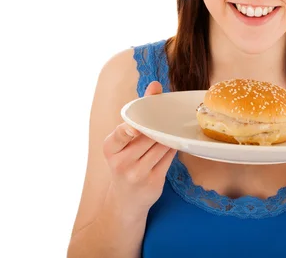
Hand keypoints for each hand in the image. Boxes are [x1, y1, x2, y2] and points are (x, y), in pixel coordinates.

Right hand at [102, 81, 175, 214]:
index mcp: (110, 147)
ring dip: (168, 136)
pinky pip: (169, 158)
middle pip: (148, 137)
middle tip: (169, 115)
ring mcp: (137, 174)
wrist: (126, 200)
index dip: (131, 129)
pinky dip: (173, 148)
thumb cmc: (126, 162)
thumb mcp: (124, 141)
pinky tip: (174, 143)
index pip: (120, 134)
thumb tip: (155, 85)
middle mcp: (121, 162)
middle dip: (159, 126)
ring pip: (161, 146)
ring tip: (172, 129)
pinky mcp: (153, 182)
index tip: (137, 126)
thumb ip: (138, 114)